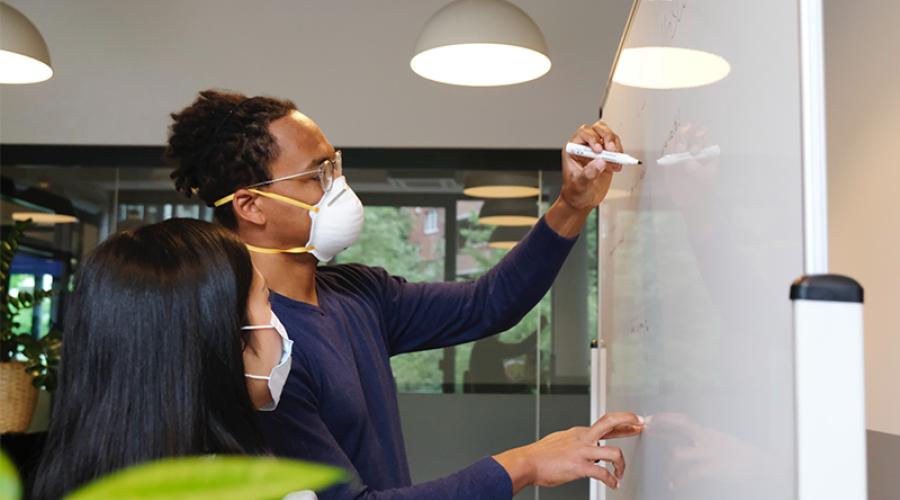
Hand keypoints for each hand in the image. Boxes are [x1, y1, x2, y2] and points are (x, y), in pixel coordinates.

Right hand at [492, 412, 643, 493]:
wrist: (527, 463)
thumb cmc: (540, 456)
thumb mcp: (559, 441)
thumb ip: (574, 442)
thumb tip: (584, 447)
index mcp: (578, 432)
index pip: (605, 423)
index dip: (623, 422)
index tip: (634, 422)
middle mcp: (581, 438)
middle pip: (609, 422)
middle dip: (628, 422)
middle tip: (640, 424)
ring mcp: (581, 451)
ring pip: (612, 452)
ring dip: (621, 464)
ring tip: (621, 473)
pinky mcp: (579, 467)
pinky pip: (602, 473)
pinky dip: (611, 480)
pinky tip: (613, 484)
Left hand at [544, 122, 625, 237]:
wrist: (582, 200)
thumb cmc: (575, 192)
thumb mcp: (579, 184)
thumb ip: (588, 174)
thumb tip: (600, 163)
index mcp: (573, 148)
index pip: (583, 133)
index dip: (592, 138)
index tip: (599, 151)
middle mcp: (584, 146)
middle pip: (598, 129)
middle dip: (607, 137)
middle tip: (611, 150)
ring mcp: (596, 150)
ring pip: (608, 135)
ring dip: (615, 144)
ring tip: (616, 158)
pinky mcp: (606, 156)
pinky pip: (616, 147)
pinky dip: (620, 154)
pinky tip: (617, 166)